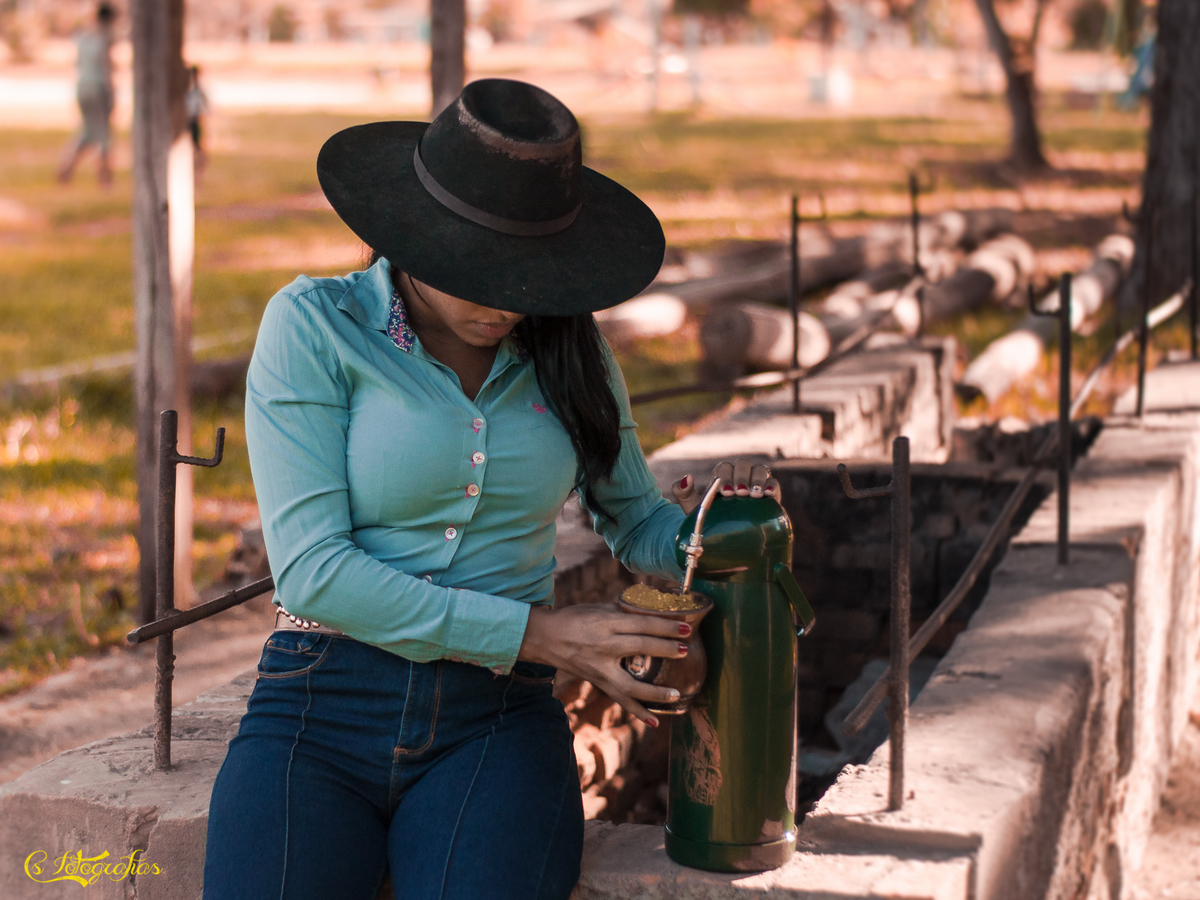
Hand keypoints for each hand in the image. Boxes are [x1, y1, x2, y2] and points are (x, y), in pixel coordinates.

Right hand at [517, 603, 689, 725]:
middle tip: (686, 650)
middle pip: (640, 648)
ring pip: (631, 684)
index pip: (642, 624)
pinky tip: (655, 722)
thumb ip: (624, 611)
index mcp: (606, 623)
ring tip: (677, 693)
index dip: (665, 626)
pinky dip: (638, 712)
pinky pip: (620, 700)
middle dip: (666, 649)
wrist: (545, 637)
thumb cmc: (574, 618)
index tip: (686, 628)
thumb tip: (651, 609)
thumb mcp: (598, 608)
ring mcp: (600, 668)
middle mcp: (604, 646)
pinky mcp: (597, 682)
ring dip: (655, 691)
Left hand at [671, 459, 780, 514]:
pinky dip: (771, 485)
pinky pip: (773, 483)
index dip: (724, 476)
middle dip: (740, 476)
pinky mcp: (771, 494)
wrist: (729, 542)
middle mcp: (740, 477)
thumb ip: (684, 494)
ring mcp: (756, 484)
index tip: (724, 491)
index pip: (724, 468)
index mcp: (722, 478)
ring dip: (757, 479)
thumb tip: (687, 477)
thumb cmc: (710, 522)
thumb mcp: (693, 510)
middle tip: (738, 493)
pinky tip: (768, 495)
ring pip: (760, 470)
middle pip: (743, 465)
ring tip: (754, 494)